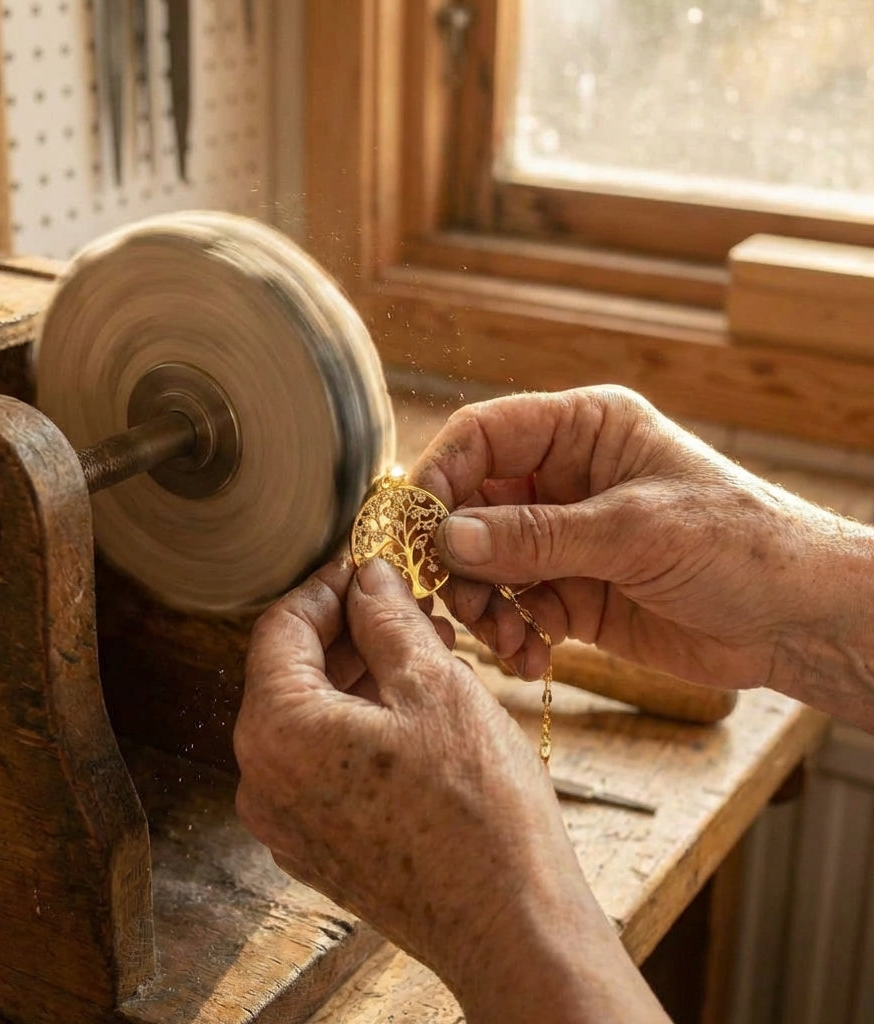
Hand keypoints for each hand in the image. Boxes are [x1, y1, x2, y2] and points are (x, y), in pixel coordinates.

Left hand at [235, 555, 667, 1021]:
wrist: (511, 928)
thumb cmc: (478, 811)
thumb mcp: (435, 685)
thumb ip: (388, 619)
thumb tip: (367, 578)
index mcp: (277, 731)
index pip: (281, 627)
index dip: (327, 586)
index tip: (366, 565)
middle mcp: (263, 780)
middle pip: (291, 672)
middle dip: (349, 629)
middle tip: (405, 603)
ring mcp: (287, 820)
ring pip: (311, 717)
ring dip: (359, 674)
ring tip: (422, 649)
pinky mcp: (318, 846)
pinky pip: (324, 761)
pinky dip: (359, 722)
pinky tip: (413, 706)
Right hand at [411, 386, 873, 706]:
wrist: (799, 620)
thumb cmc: (741, 544)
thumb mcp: (636, 530)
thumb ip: (538, 537)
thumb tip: (449, 539)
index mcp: (583, 432)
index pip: (483, 436)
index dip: (441, 476)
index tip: (419, 530)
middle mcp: (564, 480)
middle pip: (471, 506)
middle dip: (459, 558)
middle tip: (462, 603)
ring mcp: (565, 539)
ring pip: (485, 565)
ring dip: (482, 606)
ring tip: (507, 641)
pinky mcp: (572, 592)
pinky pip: (514, 609)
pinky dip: (510, 636)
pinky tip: (531, 658)